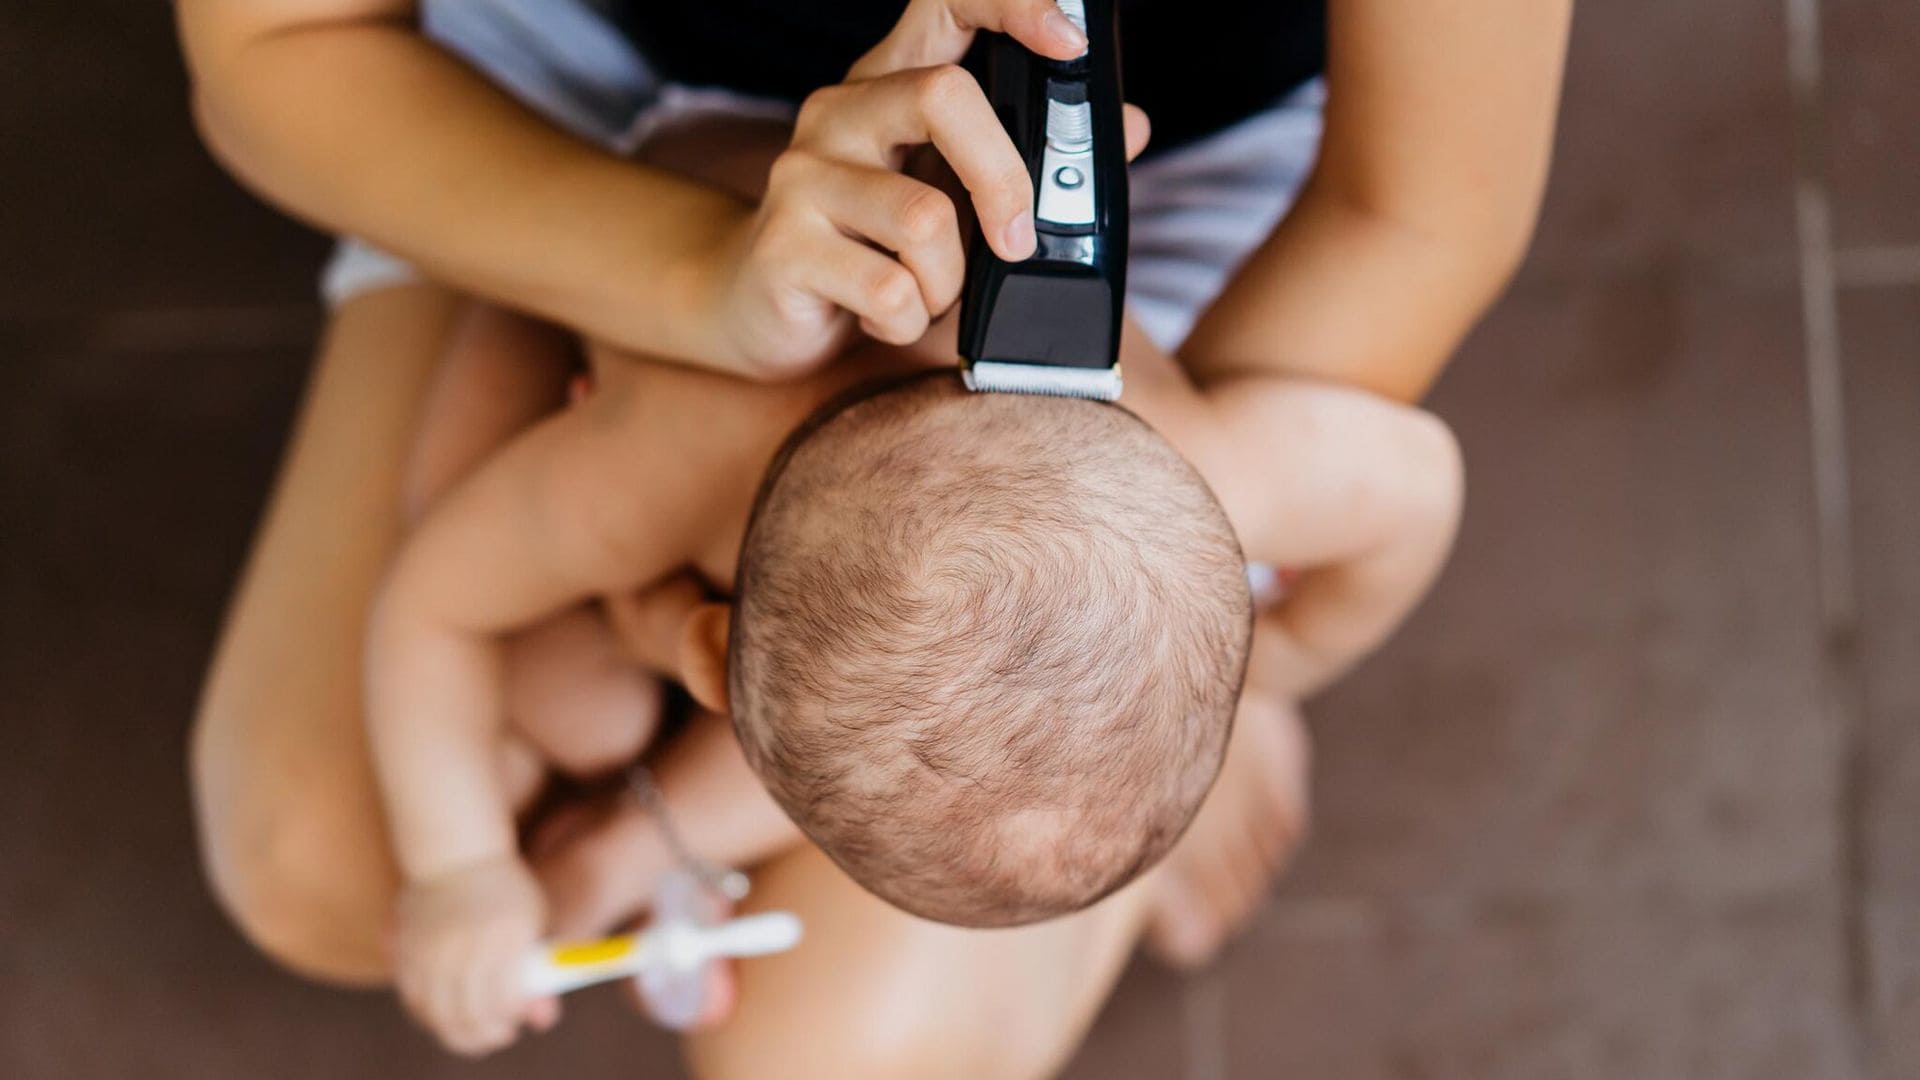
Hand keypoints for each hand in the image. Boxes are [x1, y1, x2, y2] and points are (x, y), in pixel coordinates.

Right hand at [393, 856, 555, 1056]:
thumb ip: (538, 971)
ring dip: (457, 1031)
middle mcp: (467, 944)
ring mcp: (433, 948)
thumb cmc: (507, 892)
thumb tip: (543, 1019)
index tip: (515, 1022)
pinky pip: (415, 998)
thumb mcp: (534, 922)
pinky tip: (445, 1015)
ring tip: (473, 1031)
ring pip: (440, 1012)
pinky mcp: (407, 950)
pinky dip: (430, 1014)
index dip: (510, 1017)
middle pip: (471, 1013)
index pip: (506, 1000)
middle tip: (496, 1035)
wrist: (458, 853)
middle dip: (486, 1033)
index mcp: (506, 936)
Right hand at [698, 0, 1146, 376]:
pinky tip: (886, 316)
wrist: (756, 309)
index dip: (1013, 6)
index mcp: (888, 84)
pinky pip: (889, 289)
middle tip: (1016, 239)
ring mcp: (803, 174)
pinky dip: (909, 320)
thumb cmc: (871, 249)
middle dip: (1003, 178)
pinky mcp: (784, 245)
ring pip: (924, 217)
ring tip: (926, 293)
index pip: (947, 1)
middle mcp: (839, 112)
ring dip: (948, 280)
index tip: (1067, 42)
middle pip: (943, 95)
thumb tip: (1130, 126)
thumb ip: (1034, 161)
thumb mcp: (957, 199)